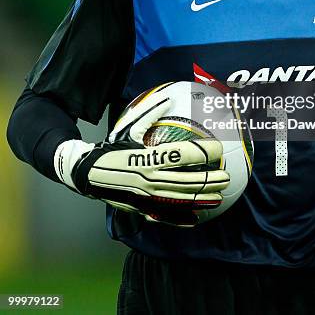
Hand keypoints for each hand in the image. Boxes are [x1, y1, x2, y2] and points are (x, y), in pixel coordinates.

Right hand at [54, 90, 229, 226]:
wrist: (86, 173)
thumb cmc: (110, 147)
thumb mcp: (128, 127)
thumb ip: (150, 112)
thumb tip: (168, 96)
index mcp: (150, 157)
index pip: (184, 154)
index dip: (205, 151)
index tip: (220, 149)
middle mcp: (151, 178)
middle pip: (188, 180)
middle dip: (210, 178)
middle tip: (227, 176)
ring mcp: (147, 196)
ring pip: (181, 199)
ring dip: (203, 198)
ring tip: (219, 195)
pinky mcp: (141, 208)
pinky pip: (165, 215)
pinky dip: (182, 218)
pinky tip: (196, 219)